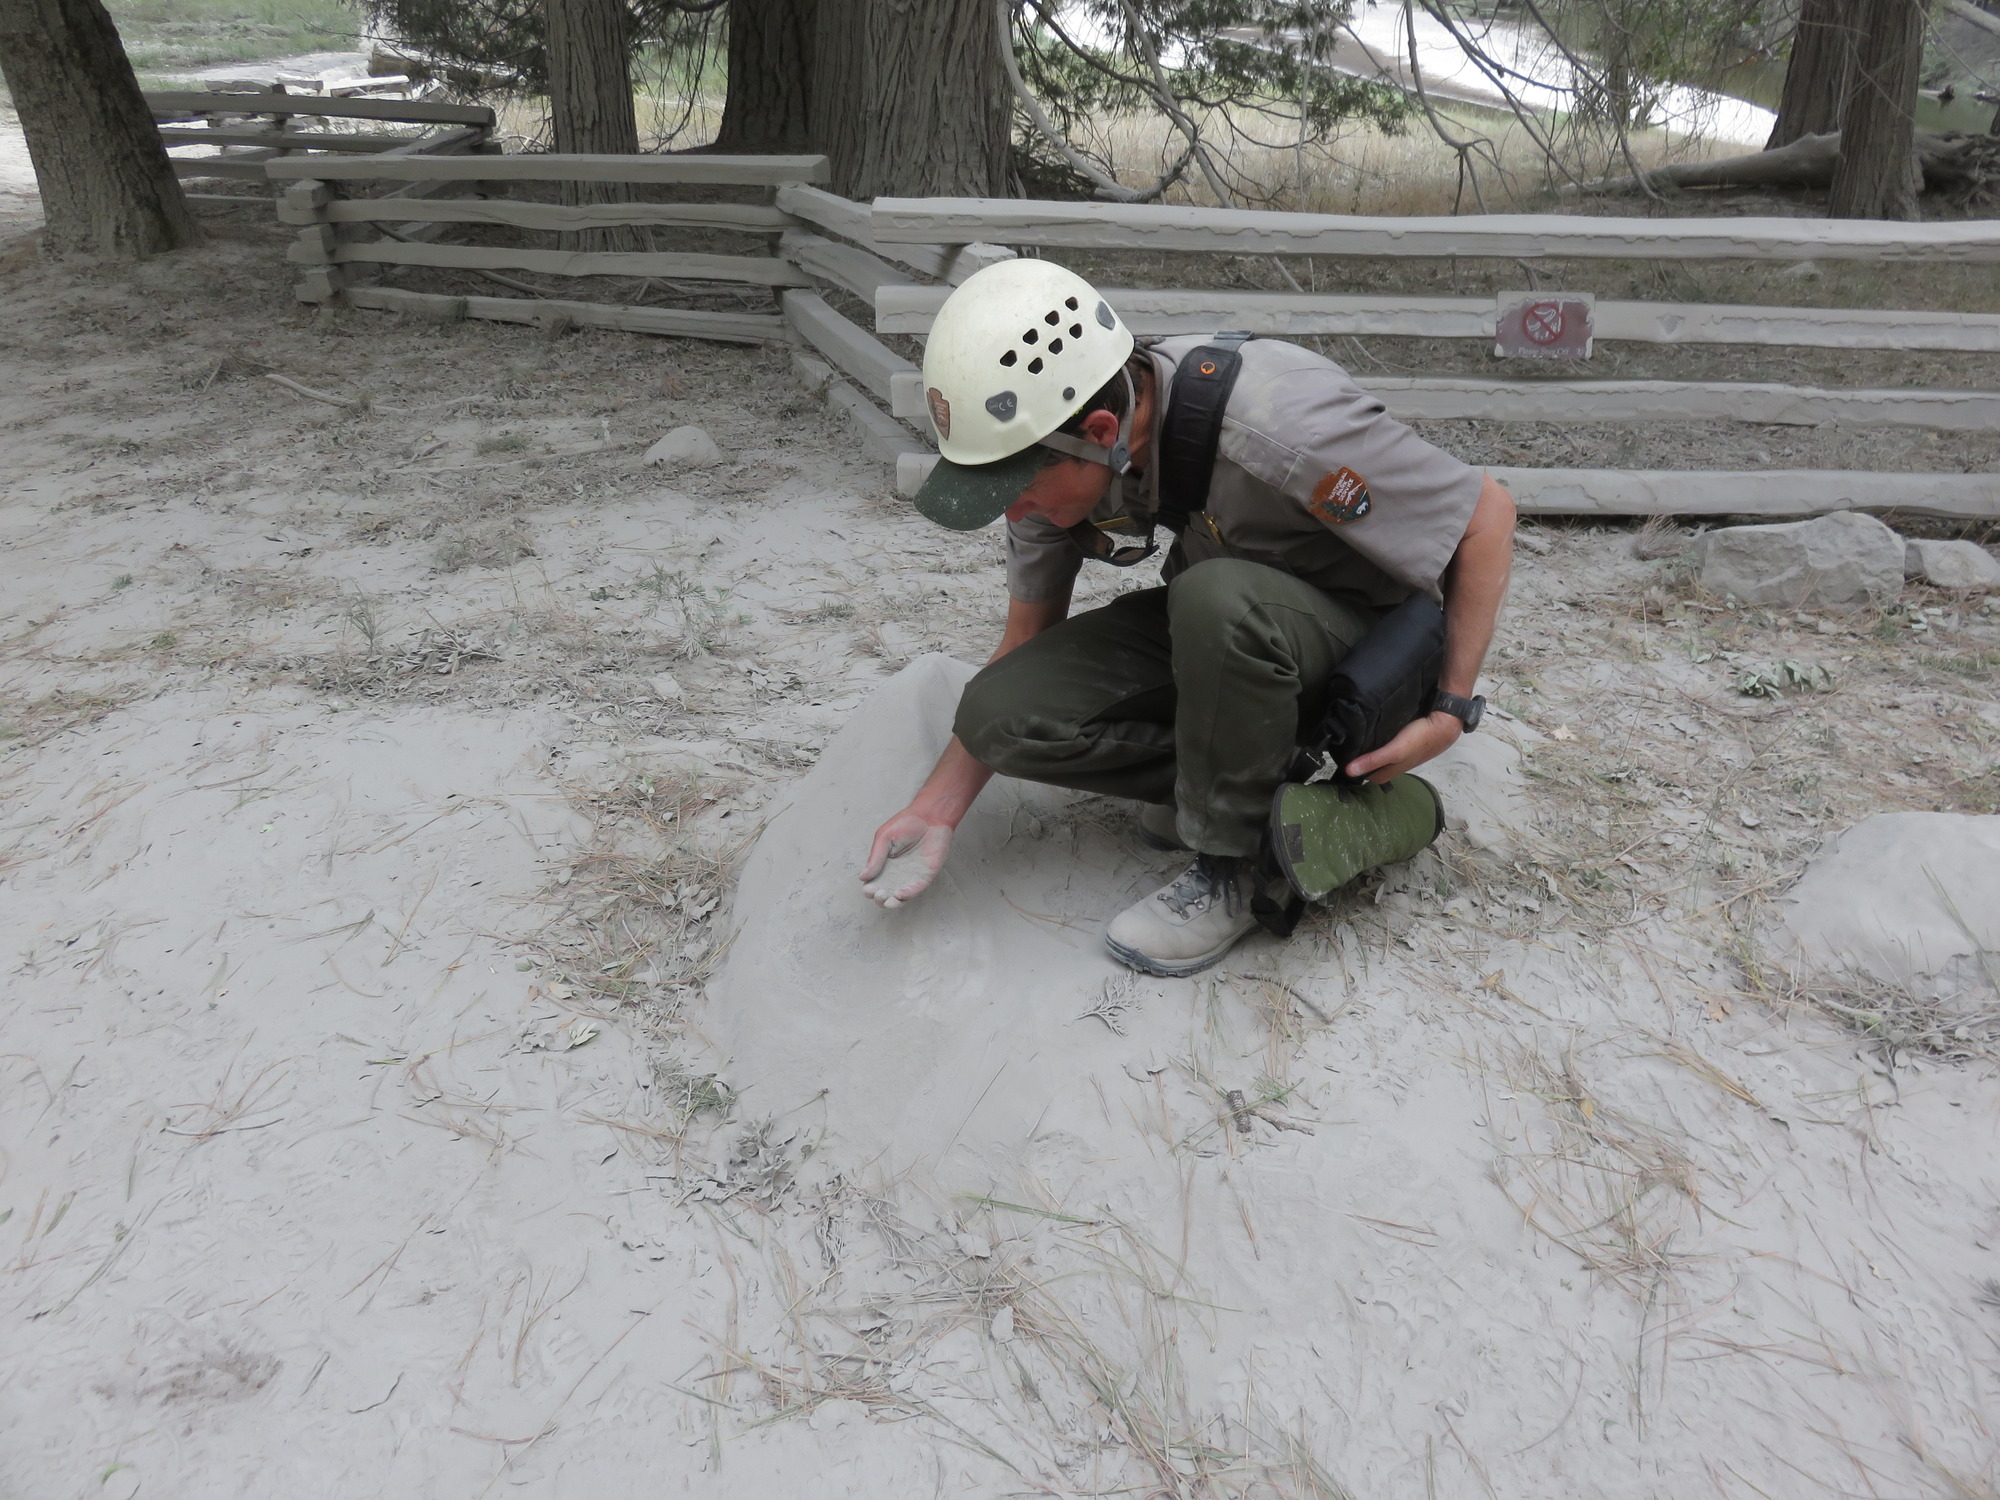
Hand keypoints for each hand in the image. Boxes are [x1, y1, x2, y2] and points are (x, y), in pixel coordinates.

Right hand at [860, 809, 954, 908]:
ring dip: (892, 902)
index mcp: (884, 864)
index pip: (874, 883)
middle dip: (879, 898)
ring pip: (899, 897)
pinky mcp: (924, 876)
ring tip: (887, 899)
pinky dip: (907, 895)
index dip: (870, 889)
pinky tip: (899, 894)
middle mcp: (896, 873)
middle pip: (885, 893)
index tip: (868, 888)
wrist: (930, 816)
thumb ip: (875, 857)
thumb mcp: (884, 838)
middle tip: (877, 893)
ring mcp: (911, 876)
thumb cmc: (907, 823)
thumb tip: (862, 877)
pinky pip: (915, 890)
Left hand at [1345, 710, 1462, 785]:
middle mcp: (1398, 762)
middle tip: (1349, 748)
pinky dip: (1383, 739)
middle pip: (1378, 764)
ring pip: (1385, 753)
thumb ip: (1373, 760)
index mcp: (1394, 769)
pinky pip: (1391, 741)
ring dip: (1373, 748)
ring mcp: (1405, 751)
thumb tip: (1348, 771)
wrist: (1445, 723)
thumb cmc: (1420, 740)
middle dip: (1364, 759)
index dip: (1359, 771)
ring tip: (1358, 738)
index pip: (1371, 776)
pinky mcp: (1409, 738)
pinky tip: (1376, 729)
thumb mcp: (1394, 751)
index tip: (1344, 761)